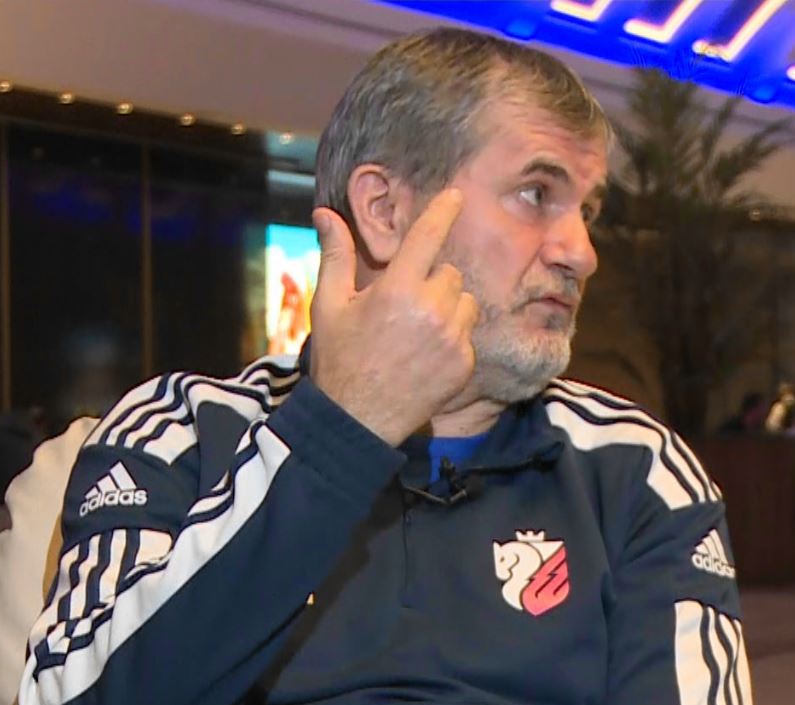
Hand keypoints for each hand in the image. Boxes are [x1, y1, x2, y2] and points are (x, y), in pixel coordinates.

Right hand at [308, 189, 479, 444]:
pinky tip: (425, 355)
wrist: (357, 420)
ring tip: (416, 330)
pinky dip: (453, 338)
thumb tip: (325, 213)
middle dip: (432, 280)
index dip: (443, 211)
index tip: (456, 194)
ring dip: (448, 307)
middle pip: (450, 272)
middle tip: (404, 305)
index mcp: (397, 289)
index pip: (428, 236)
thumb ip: (335, 255)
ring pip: (466, 301)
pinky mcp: (464, 363)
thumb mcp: (329, 305)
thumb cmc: (339, 359)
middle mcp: (430, 310)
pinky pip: (468, 334)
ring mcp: (452, 339)